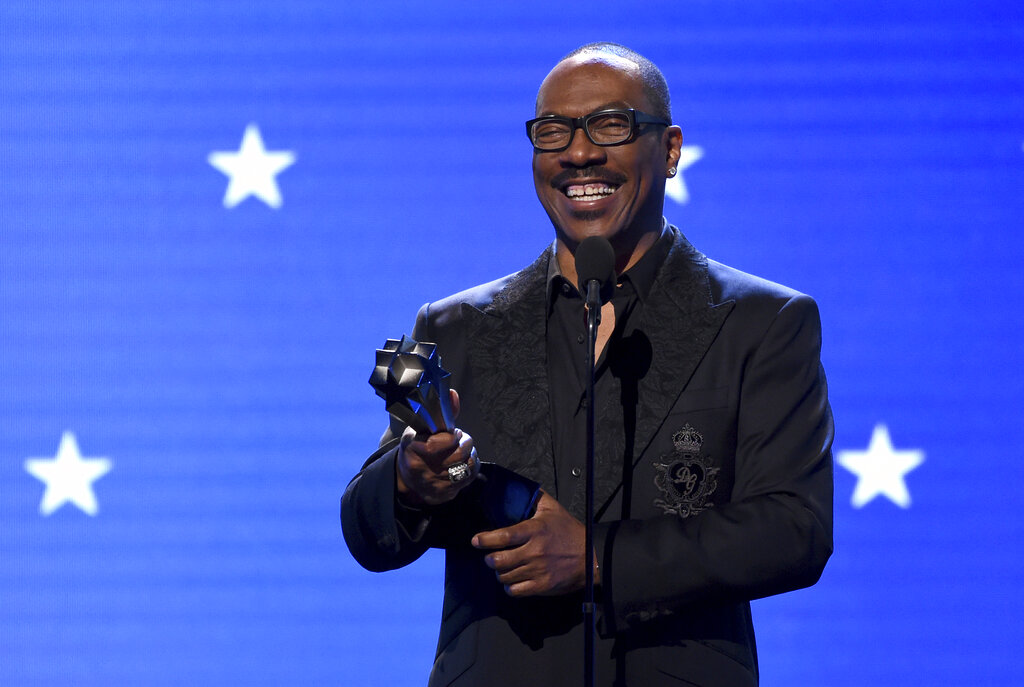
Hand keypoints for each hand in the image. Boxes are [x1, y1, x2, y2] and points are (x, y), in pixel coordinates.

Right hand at [395, 390, 477, 505]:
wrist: (407, 479)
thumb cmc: (416, 448)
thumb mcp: (421, 429)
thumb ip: (440, 413)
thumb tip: (453, 394)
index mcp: (415, 450)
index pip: (445, 441)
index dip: (455, 436)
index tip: (454, 433)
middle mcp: (424, 469)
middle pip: (460, 453)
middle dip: (465, 443)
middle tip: (460, 440)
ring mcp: (435, 484)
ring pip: (468, 465)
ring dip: (470, 455)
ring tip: (462, 451)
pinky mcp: (445, 494)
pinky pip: (469, 478)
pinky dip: (471, 467)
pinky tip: (462, 463)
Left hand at [471, 491, 593, 596]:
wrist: (591, 556)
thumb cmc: (570, 531)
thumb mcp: (553, 509)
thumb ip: (535, 497)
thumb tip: (518, 487)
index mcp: (535, 531)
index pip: (503, 536)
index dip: (485, 540)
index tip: (476, 541)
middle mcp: (534, 552)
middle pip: (499, 560)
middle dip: (489, 559)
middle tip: (490, 556)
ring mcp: (538, 570)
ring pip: (504, 576)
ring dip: (499, 572)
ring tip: (503, 567)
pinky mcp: (542, 586)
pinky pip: (515, 590)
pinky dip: (510, 586)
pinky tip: (513, 579)